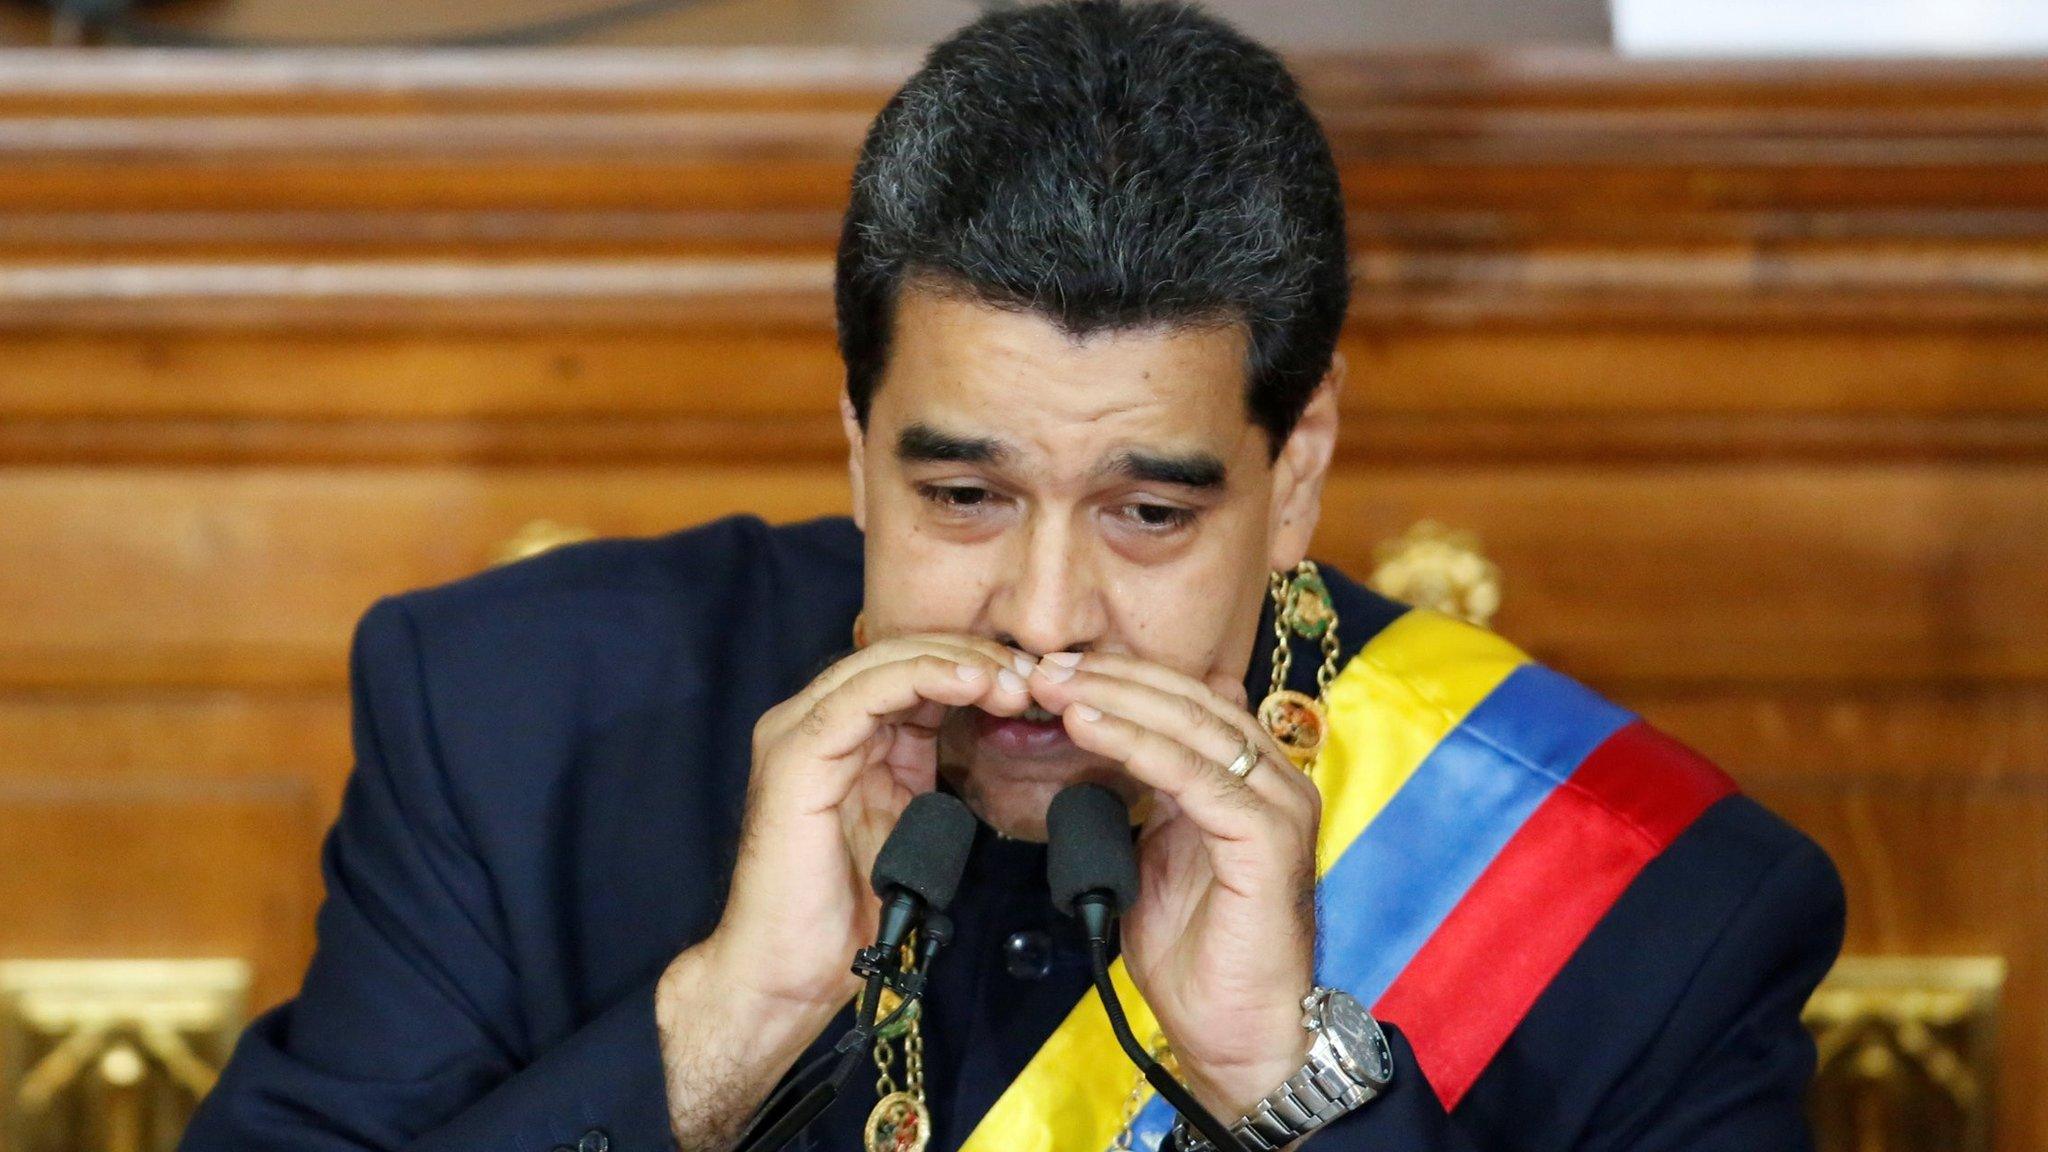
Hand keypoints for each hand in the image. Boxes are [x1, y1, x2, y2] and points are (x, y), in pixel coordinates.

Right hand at [653, 631, 1031, 1147]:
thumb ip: (922, 766)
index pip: (908, 668)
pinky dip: (925, 678)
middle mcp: (810, 719)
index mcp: (837, 732)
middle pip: (900, 652)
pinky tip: (973, 684)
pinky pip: (867, 693)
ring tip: (1012, 679)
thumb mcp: (902, 818)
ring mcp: (797, 731)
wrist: (791, 969)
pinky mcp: (797, 753)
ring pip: (886, 661)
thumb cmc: (847, 908)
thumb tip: (985, 728)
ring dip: (958, 663)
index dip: (971, 665)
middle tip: (1031, 675)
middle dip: (973, 656)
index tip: (1030, 684)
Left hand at [1027, 653, 1320, 1120]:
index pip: (1185, 701)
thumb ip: (1139, 802)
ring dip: (1117, 698)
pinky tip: (1088, 725)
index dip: (1120, 679)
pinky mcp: (1269, 838)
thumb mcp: (1154, 858)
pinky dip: (1138, 743)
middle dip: (1111, 676)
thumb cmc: (1196, 955)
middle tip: (1042, 665)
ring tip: (1053, 685)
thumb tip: (1089, 755)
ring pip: (1193, 726)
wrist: (1236, 1035)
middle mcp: (1275, 779)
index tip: (1050, 670)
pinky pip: (1196, 775)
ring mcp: (1279, 805)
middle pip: (1190, 699)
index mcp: (1249, 778)